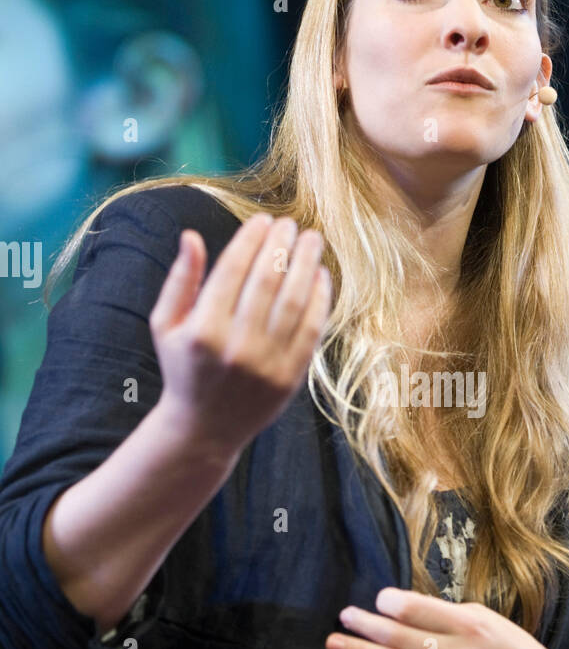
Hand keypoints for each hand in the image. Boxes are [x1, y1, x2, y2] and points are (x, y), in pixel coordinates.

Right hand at [149, 213, 331, 460]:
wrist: (203, 429)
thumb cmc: (183, 368)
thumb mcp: (166, 325)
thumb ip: (180, 280)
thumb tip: (192, 236)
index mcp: (202, 329)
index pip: (233, 270)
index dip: (252, 240)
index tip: (264, 220)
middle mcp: (236, 346)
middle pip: (268, 281)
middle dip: (282, 246)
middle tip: (292, 225)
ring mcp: (266, 364)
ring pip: (295, 301)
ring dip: (307, 265)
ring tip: (312, 241)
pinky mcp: (289, 378)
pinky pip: (311, 330)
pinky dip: (320, 299)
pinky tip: (321, 276)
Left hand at [325, 588, 568, 648]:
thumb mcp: (492, 622)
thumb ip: (451, 616)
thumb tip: (406, 608)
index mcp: (472, 626)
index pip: (424, 610)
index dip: (395, 603)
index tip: (376, 598)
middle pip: (404, 638)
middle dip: (368, 625)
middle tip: (343, 615)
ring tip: (335, 643)